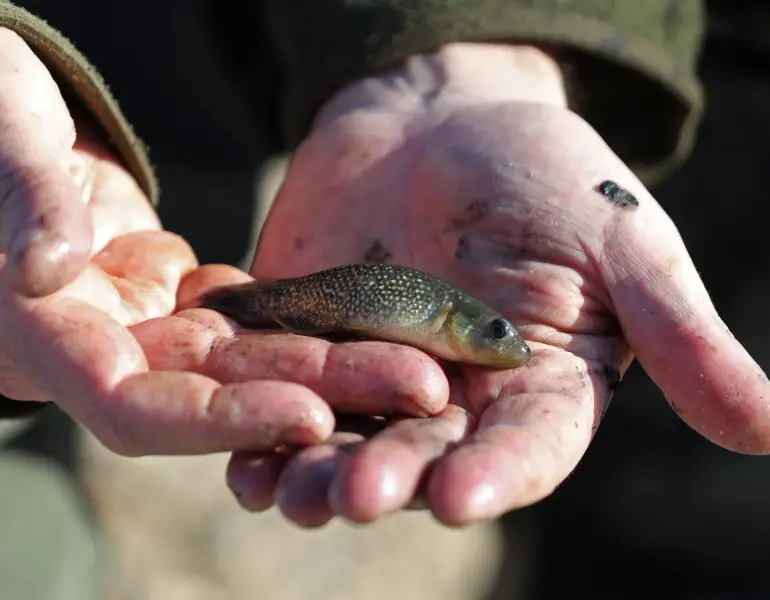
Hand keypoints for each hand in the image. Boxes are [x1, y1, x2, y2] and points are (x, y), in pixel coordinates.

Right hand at [0, 28, 447, 454]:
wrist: (1, 125)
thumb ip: (23, 204)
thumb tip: (52, 271)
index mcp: (49, 335)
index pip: (137, 408)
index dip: (221, 420)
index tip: (308, 412)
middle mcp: (111, 347)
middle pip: (226, 393)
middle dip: (324, 393)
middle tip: (423, 388)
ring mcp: (154, 327)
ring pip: (257, 359)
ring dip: (340, 363)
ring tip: (427, 365)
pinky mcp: (184, 301)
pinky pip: (261, 323)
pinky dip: (317, 326)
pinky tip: (385, 324)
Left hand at [222, 43, 769, 526]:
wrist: (436, 120)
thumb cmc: (544, 170)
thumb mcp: (622, 240)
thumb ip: (683, 335)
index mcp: (541, 384)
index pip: (528, 448)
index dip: (498, 476)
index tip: (459, 500)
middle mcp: (461, 398)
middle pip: (429, 457)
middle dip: (392, 478)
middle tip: (351, 498)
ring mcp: (383, 377)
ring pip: (353, 442)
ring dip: (317, 471)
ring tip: (284, 493)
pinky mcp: (319, 348)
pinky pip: (291, 398)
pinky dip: (266, 425)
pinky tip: (239, 451)